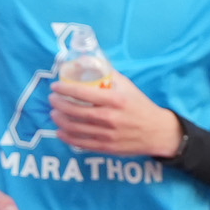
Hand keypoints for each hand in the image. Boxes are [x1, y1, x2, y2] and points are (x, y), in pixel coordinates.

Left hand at [50, 74, 184, 158]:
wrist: (157, 132)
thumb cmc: (140, 106)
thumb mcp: (128, 87)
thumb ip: (108, 75)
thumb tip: (87, 61)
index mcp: (115, 100)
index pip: (83, 93)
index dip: (65, 89)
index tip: (55, 87)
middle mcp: (110, 118)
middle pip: (75, 111)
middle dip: (59, 104)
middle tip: (52, 99)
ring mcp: (107, 135)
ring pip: (75, 128)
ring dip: (60, 120)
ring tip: (54, 114)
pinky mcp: (106, 147)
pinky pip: (81, 143)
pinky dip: (67, 137)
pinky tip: (60, 131)